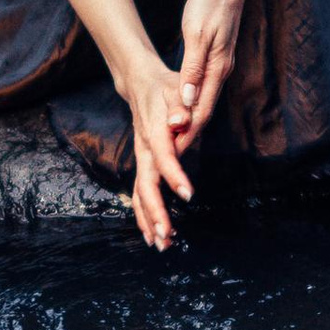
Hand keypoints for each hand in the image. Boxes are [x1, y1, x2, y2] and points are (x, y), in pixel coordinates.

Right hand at [117, 51, 196, 252]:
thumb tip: (181, 121)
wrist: (141, 85)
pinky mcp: (143, 164)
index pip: (164, 158)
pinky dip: (145, 214)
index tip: (188, 195)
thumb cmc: (165, 88)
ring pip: (140, 194)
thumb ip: (180, 105)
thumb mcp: (176, 88)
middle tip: (166, 237)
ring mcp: (141, 159)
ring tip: (161, 244)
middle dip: (155, 212)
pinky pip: (141, 193)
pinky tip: (153, 233)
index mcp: (155, 133)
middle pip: (146, 185)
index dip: (174, 176)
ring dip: (149, 220)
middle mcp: (144, 150)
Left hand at [173, 0, 247, 147]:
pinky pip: (206, 88)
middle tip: (170, 155)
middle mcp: (222, 71)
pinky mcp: (217, 58)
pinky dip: (193, 103)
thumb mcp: (196, 34)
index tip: (173, 152)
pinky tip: (183, 107)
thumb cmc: (210, 4)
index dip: (188, 132)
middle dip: (189, 133)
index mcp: (218, 68)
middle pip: (205, 111)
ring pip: (205, 101)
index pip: (203, 110)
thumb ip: (193, 68)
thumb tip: (189, 99)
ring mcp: (221, 65)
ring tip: (173, 138)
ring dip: (191, 121)